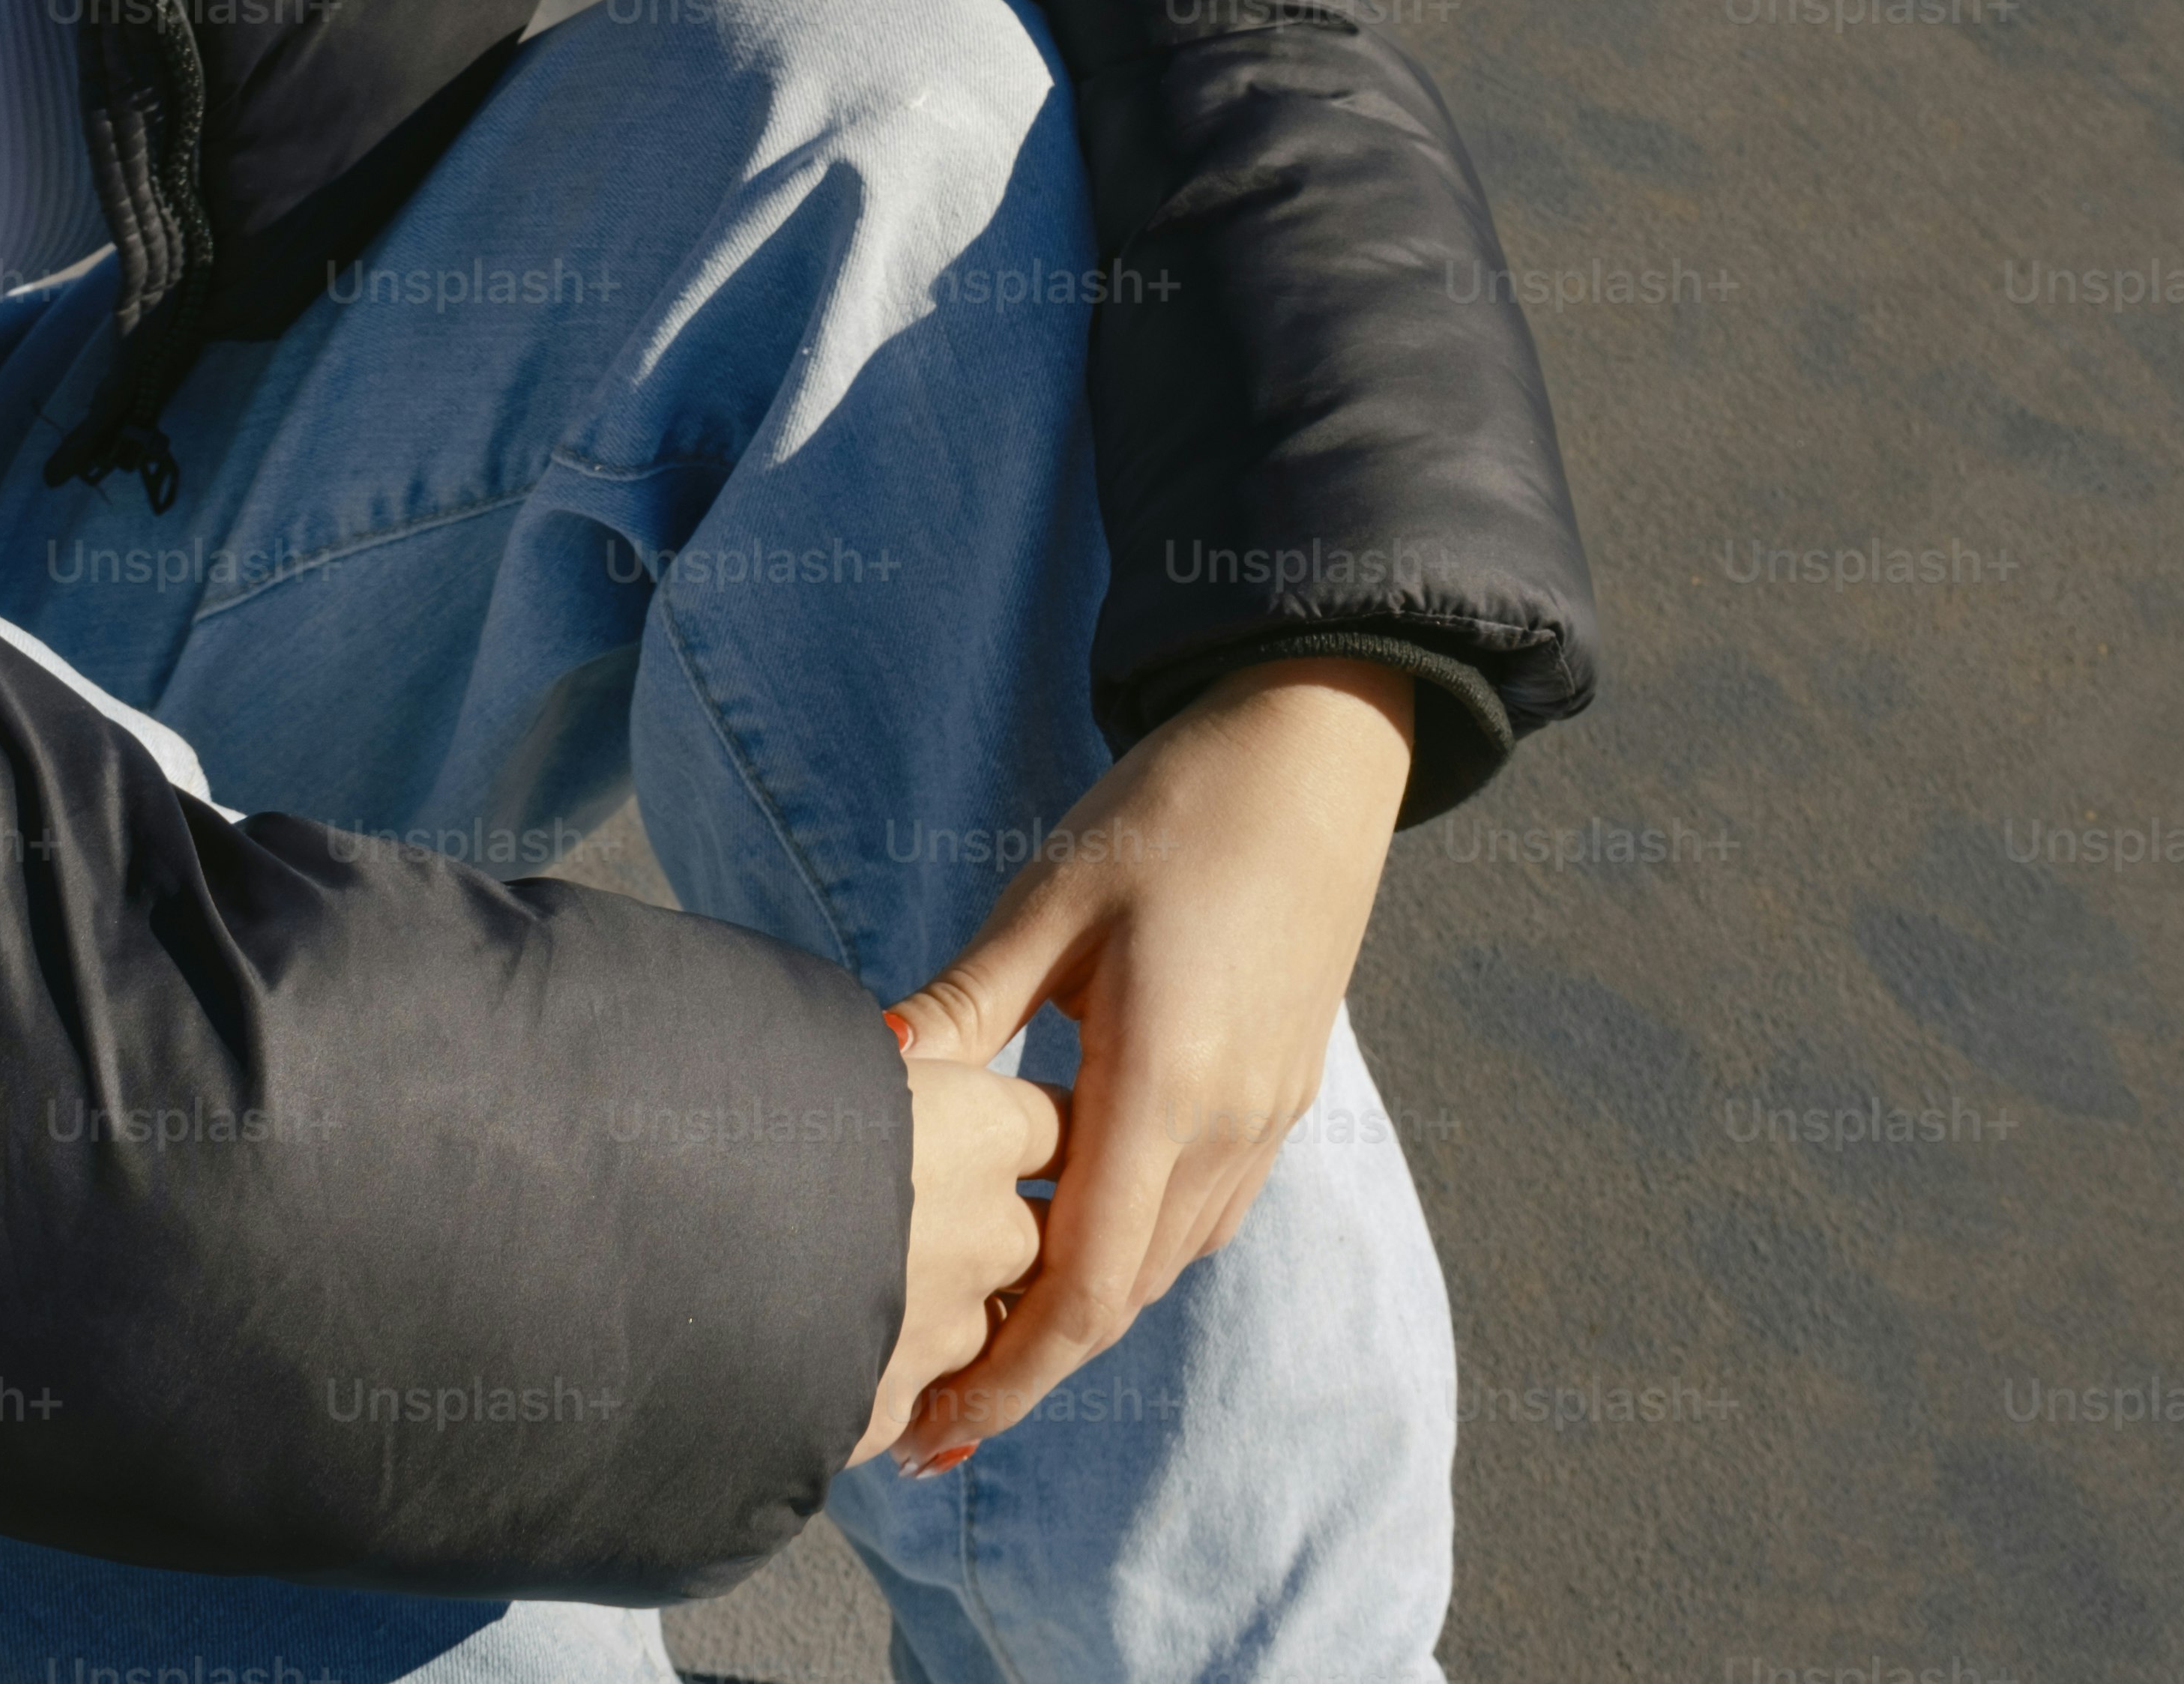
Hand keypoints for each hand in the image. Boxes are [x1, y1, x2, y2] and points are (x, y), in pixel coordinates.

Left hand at [879, 655, 1415, 1468]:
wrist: (1313, 749)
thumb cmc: (1170, 809)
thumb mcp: (1049, 900)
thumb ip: (967, 1006)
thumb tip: (871, 1078)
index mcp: (1164, 1085)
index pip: (1083, 1288)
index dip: (1007, 1376)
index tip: (935, 1434)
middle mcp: (1229, 1124)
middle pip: (1122, 1298)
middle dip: (1029, 1366)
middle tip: (932, 1413)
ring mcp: (1268, 1114)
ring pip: (1167, 1262)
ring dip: (1081, 1311)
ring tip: (984, 1337)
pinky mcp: (1283, 1091)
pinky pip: (1204, 1213)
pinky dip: (1133, 1250)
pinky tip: (1070, 1235)